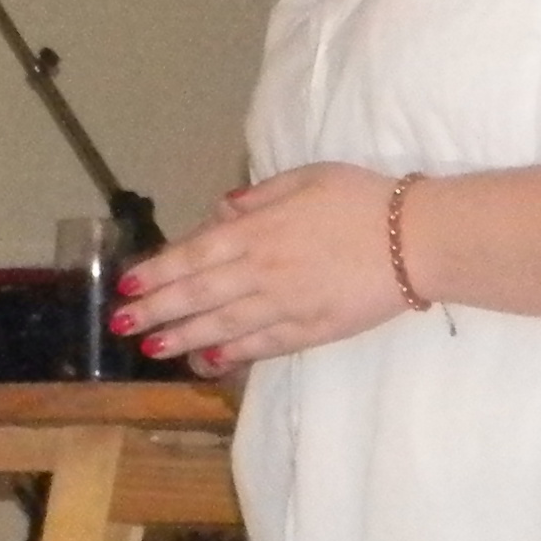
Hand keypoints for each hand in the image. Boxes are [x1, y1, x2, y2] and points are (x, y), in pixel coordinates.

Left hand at [113, 163, 406, 372]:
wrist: (418, 239)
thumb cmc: (363, 200)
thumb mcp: (305, 178)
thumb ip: (258, 198)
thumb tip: (219, 211)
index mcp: (259, 230)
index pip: (195, 255)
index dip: (158, 271)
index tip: (126, 284)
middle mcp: (263, 270)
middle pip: (198, 294)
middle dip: (156, 310)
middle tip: (122, 324)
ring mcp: (286, 304)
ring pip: (223, 325)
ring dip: (184, 338)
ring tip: (153, 348)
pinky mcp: (312, 330)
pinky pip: (263, 345)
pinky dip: (233, 355)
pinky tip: (209, 361)